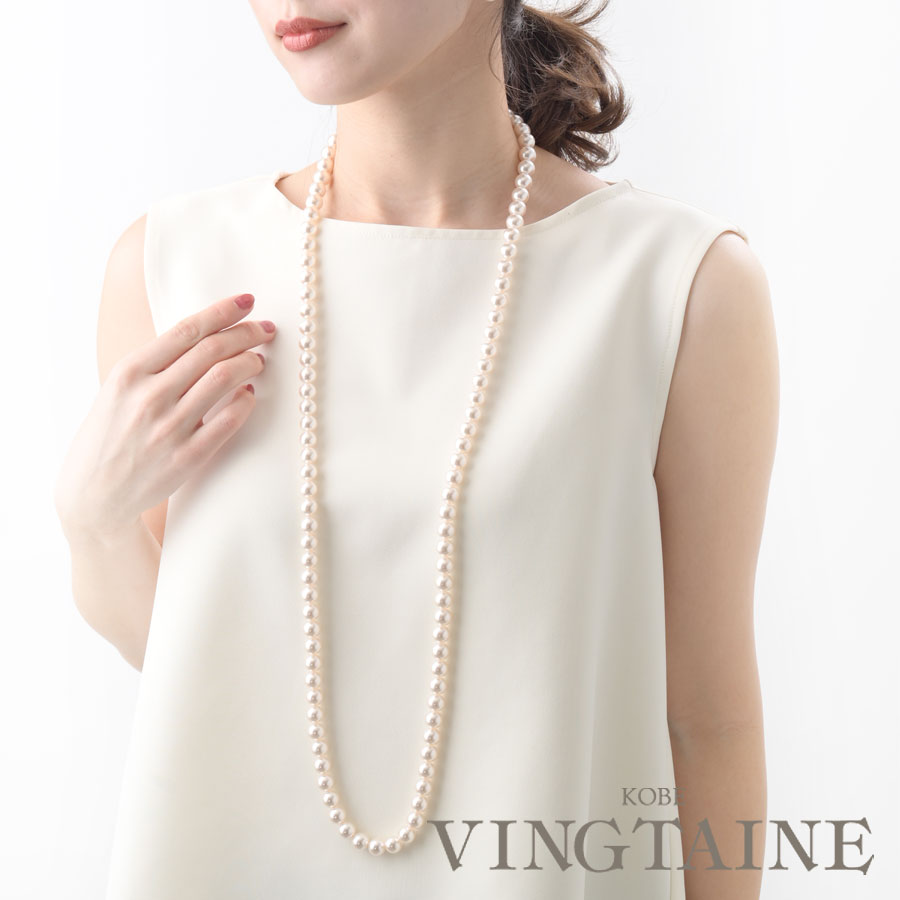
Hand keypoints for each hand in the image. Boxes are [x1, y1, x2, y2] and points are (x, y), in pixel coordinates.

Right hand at [54, 292, 275, 541]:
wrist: (94, 496)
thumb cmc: (109, 436)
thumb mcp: (118, 390)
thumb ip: (155, 365)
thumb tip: (206, 337)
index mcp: (129, 372)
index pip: (187, 330)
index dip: (223, 311)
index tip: (247, 301)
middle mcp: (149, 397)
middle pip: (212, 350)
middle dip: (247, 333)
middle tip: (266, 329)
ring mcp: (169, 428)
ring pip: (225, 379)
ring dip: (251, 362)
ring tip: (260, 359)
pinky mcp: (187, 458)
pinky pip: (229, 421)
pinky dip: (246, 401)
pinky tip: (250, 393)